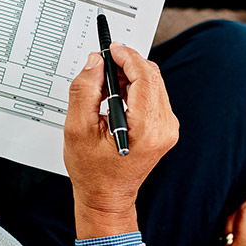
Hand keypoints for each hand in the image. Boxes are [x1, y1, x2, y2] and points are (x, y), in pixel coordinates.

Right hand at [63, 43, 178, 238]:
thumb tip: (95, 62)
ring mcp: (167, 128)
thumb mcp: (78, 128)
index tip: (111, 49)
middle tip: (102, 66)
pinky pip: (153, 95)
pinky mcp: (165, 128)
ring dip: (130, 76)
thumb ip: (85, 90)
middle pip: (151, 76)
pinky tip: (116, 97)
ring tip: (104, 85)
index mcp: (147, 128)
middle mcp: (163, 127)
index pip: (144, 76)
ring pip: (153, 83)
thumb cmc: (93, 172)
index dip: (127, 56)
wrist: (107, 197)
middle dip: (127, 64)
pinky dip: (135, 88)